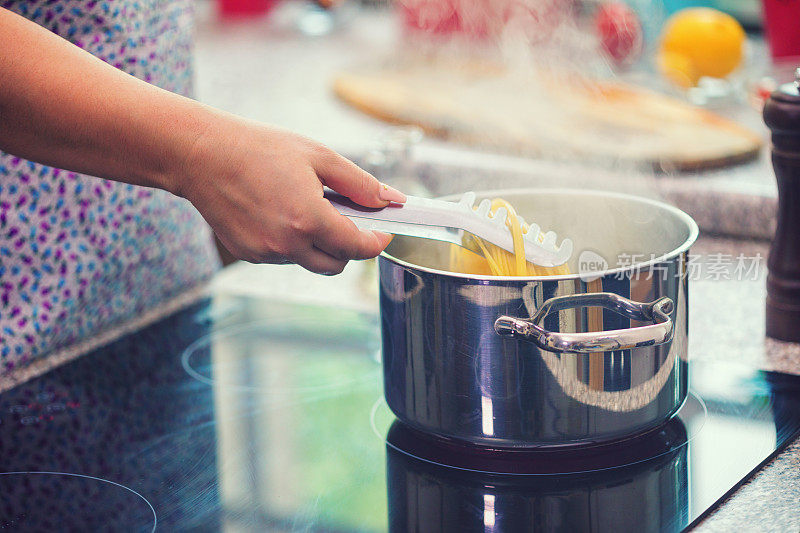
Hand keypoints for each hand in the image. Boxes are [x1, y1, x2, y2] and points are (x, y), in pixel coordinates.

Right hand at [176, 114, 405, 274]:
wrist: (201, 155)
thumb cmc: (259, 149)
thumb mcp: (318, 156)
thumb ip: (360, 183)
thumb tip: (392, 200)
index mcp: (308, 220)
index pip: (357, 248)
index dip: (376, 242)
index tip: (384, 231)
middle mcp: (287, 245)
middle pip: (336, 264)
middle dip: (349, 246)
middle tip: (349, 219)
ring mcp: (265, 253)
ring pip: (309, 262)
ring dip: (319, 243)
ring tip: (306, 206)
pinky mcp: (248, 255)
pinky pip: (284, 257)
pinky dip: (292, 243)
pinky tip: (280, 213)